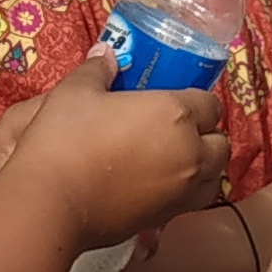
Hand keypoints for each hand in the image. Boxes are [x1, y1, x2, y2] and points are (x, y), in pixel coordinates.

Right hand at [3, 49, 227, 246]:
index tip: (177, 100)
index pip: (209, 103)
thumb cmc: (64, 140)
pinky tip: (159, 185)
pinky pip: (192, 202)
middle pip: (221, 144)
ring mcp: (181, 191)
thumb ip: (97, 70)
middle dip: (207, 135)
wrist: (50, 204)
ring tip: (176, 159)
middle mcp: (189, 153)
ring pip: (213, 177)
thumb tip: (107, 53)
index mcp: (174, 113)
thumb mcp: (75, 93)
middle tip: (179, 130)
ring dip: (203, 166)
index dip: (196, 101)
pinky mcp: (165, 219)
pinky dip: (185, 192)